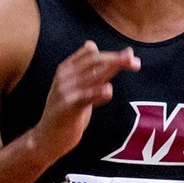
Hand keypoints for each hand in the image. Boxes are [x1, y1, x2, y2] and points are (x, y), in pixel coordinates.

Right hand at [28, 41, 139, 159]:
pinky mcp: (68, 108)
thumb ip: (91, 71)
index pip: (90, 53)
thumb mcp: (77, 87)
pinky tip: (108, 90)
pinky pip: (85, 97)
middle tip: (136, 62)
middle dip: (116, 60)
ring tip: (131, 65)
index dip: (111, 53)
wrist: (47, 137)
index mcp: (66, 69)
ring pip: (93, 76)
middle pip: (94, 61)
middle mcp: (64, 76)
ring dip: (114, 69)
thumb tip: (96, 45)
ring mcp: (65, 91)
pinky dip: (97, 93)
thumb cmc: (66, 111)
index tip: (130, 55)